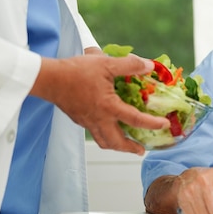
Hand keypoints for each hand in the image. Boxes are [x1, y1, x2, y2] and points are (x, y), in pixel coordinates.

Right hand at [31, 52, 169, 154]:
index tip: (164, 125)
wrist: (48, 79)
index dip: (152, 123)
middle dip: (130, 149)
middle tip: (141, 150)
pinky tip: (107, 127)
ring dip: (117, 146)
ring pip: (103, 141)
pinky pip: (94, 133)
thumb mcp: (106, 64)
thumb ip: (129, 65)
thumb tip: (149, 66)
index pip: (135, 120)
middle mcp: (98, 119)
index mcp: (108, 107)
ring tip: (126, 145)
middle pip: (116, 143)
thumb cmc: (76, 71)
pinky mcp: (78, 119)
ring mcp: (87, 122)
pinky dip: (104, 135)